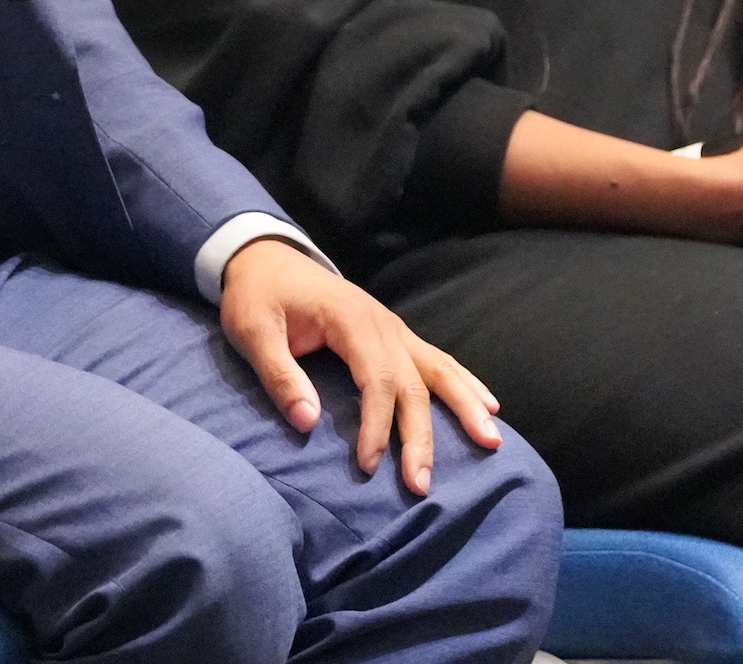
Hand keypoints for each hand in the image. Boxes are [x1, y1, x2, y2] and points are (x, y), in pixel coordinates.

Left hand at [214, 237, 502, 495]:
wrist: (267, 258)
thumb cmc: (258, 297)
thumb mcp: (252, 332)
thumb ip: (278, 375)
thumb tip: (307, 422)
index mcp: (349, 319)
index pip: (375, 378)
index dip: (375, 425)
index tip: (368, 465)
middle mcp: (382, 323)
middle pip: (412, 383)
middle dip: (421, 436)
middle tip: (422, 484)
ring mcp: (394, 328)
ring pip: (438, 369)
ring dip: (464, 406)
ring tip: (491, 441)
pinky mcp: (395, 335)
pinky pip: (437, 360)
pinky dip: (465, 383)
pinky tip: (489, 404)